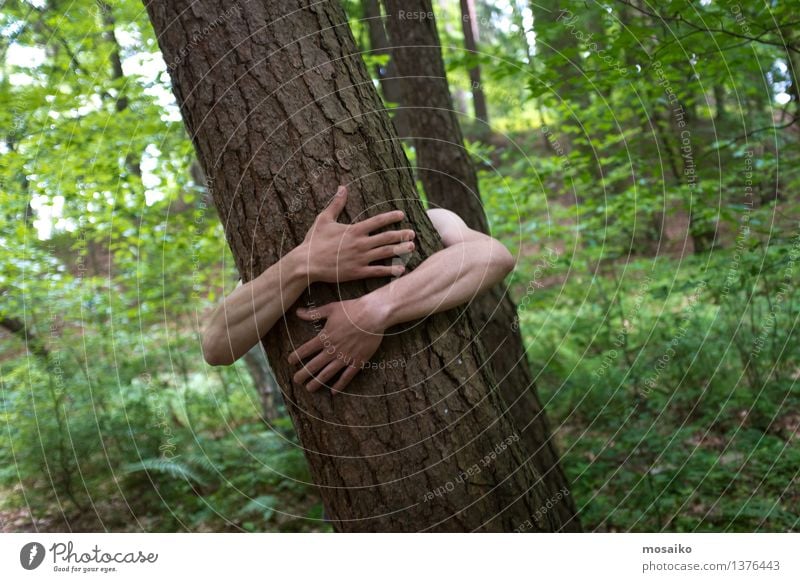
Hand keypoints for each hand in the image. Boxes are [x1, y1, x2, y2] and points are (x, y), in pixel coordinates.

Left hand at [287, 297, 388, 393]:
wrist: (373, 314)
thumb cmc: (352, 309)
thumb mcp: (330, 308)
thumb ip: (313, 314)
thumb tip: (298, 312)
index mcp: (325, 336)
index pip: (306, 349)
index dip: (297, 356)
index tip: (290, 362)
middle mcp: (333, 349)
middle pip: (314, 365)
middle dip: (303, 373)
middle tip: (296, 380)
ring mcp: (346, 357)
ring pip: (328, 373)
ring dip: (317, 382)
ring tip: (309, 388)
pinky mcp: (358, 361)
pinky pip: (347, 376)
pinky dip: (340, 385)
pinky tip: (333, 392)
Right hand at [298, 185, 414, 283]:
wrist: (306, 263)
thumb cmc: (314, 241)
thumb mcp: (324, 219)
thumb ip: (336, 204)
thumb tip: (342, 187)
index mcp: (353, 230)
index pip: (377, 221)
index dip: (390, 217)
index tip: (401, 214)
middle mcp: (360, 243)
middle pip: (386, 237)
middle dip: (401, 234)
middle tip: (412, 233)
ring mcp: (360, 258)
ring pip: (385, 253)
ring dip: (400, 249)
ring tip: (411, 247)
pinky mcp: (357, 272)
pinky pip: (377, 271)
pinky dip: (390, 270)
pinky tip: (401, 269)